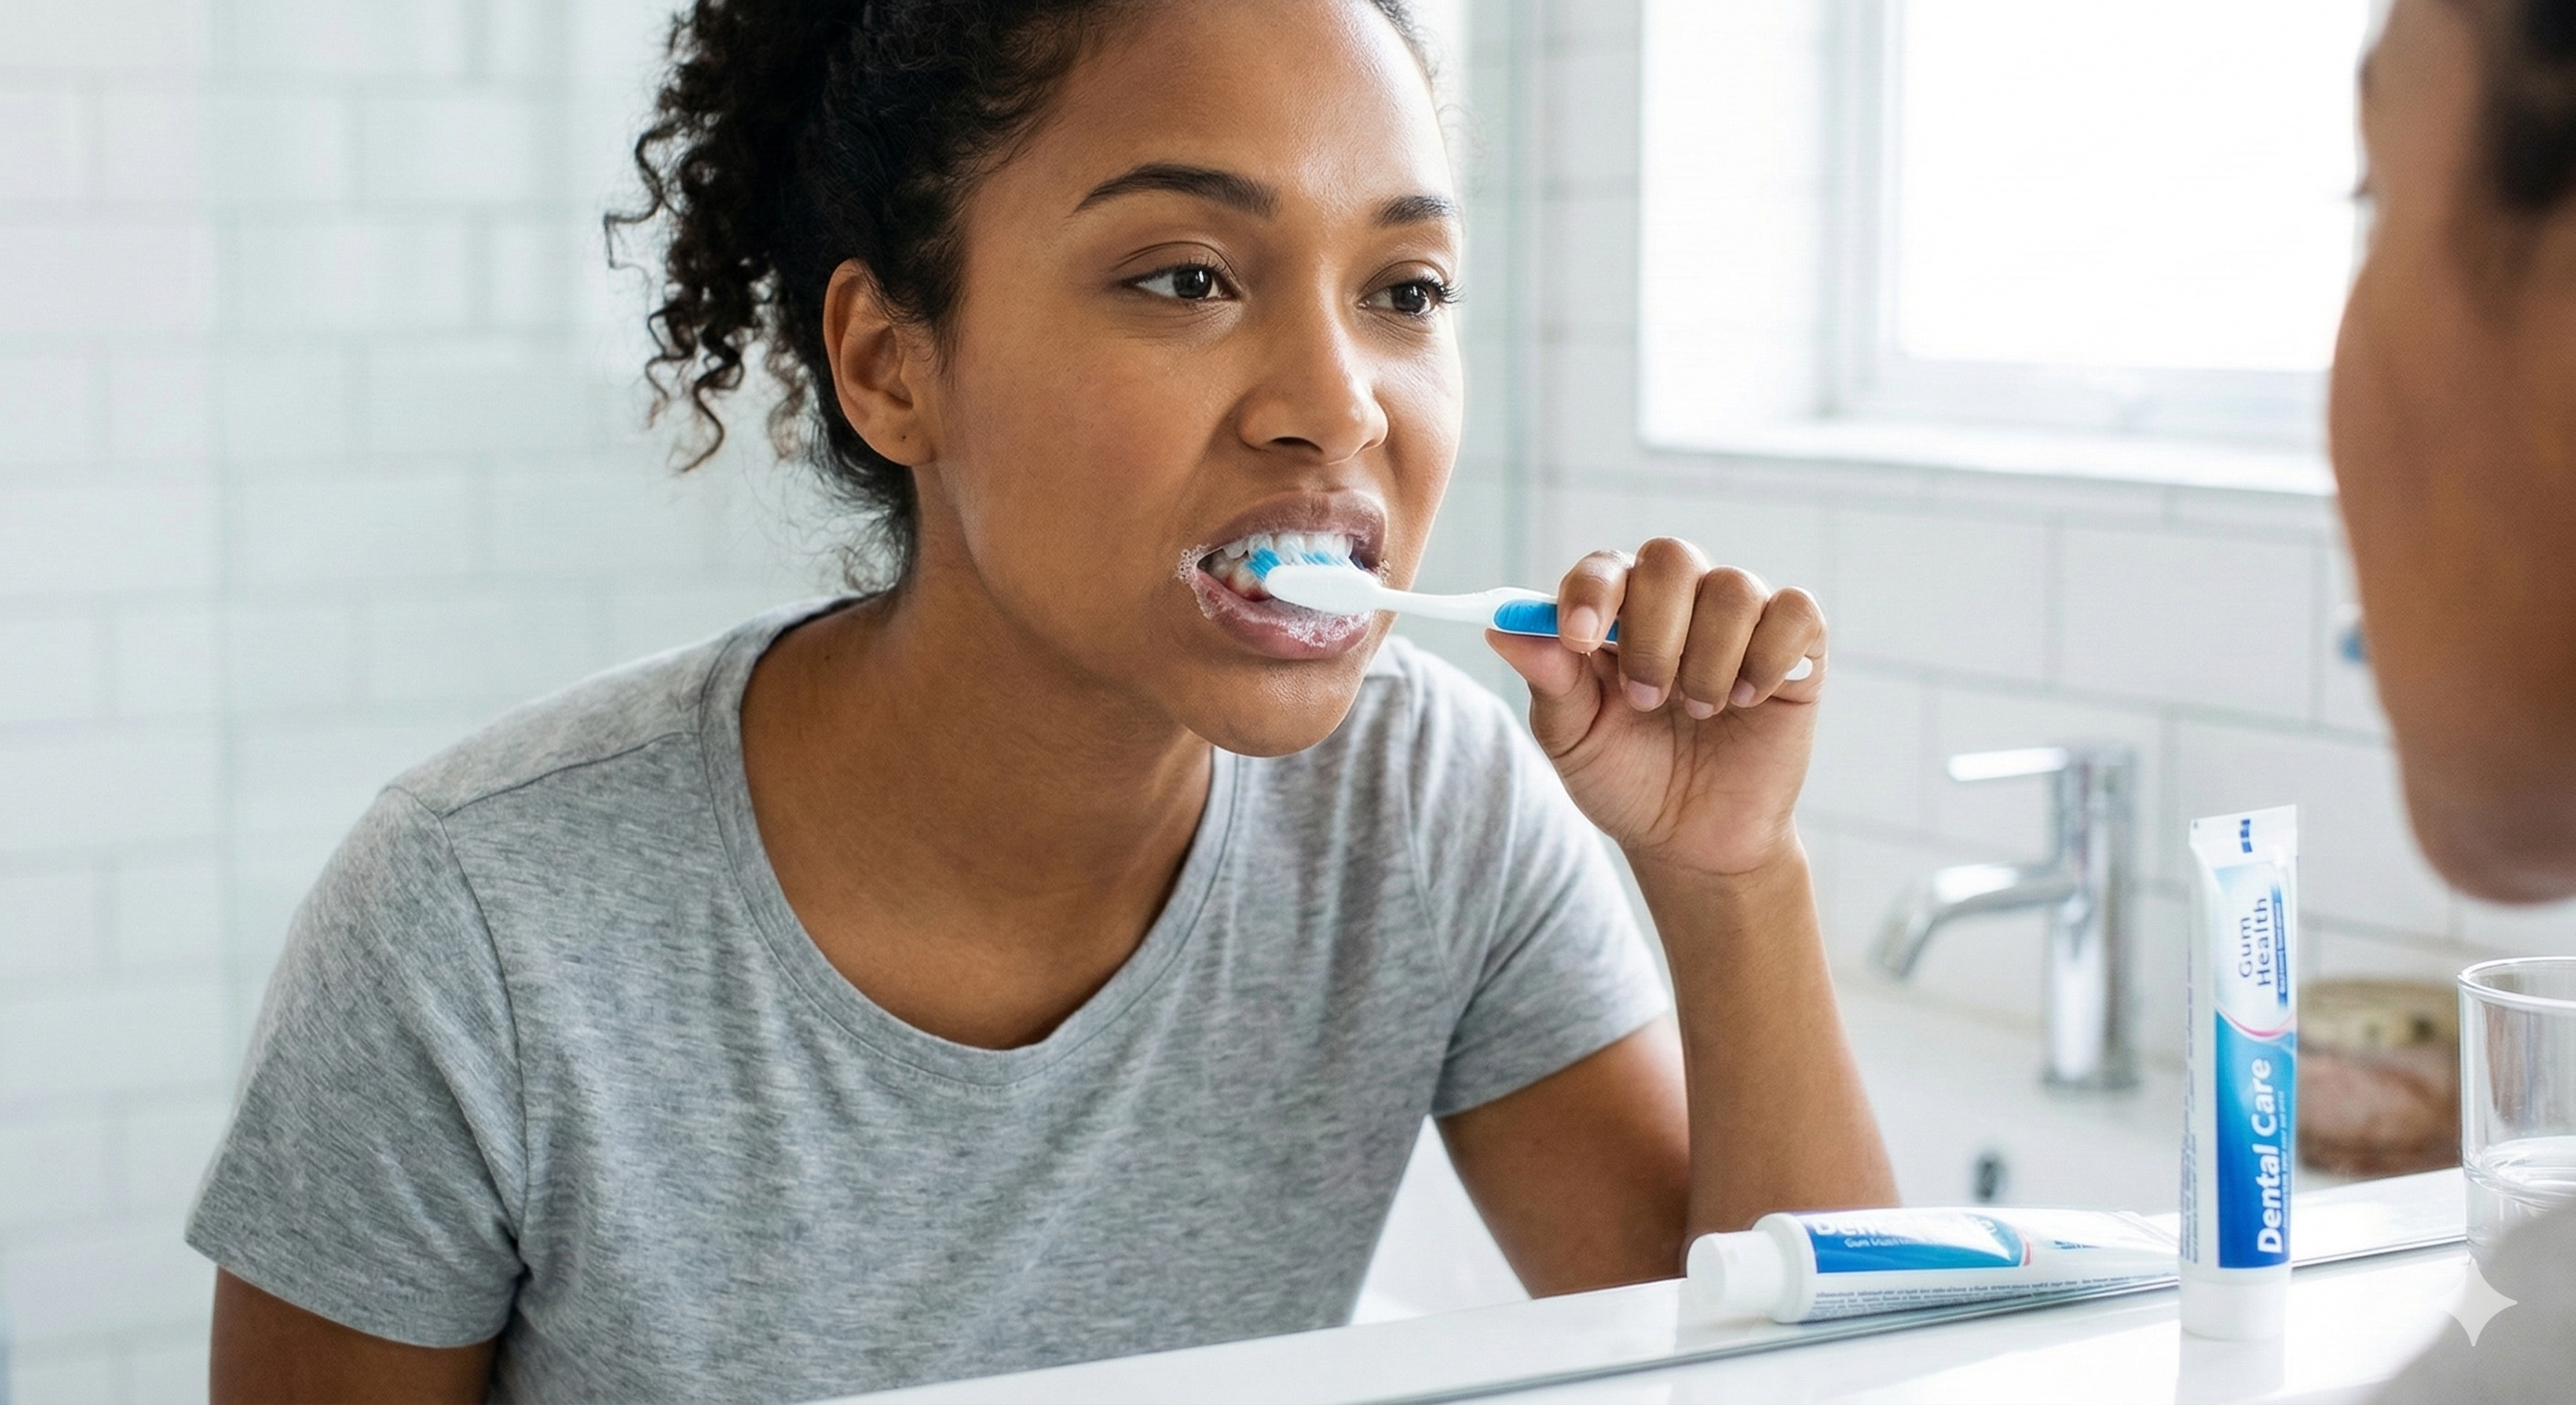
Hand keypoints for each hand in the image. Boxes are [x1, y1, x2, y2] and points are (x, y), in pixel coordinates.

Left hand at [1488, 539, 1825, 877]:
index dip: (1590, 592)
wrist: (1693, 841)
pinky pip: (1795, 612)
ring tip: (1699, 713)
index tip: (1577, 639)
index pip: (1603, 567)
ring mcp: (1739, 620)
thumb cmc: (1627, 781)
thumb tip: (1502, 630)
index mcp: (1615, 613)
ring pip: (1734, 588)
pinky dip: (1769, 657)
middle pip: (1672, 558)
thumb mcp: (1575, 740)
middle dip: (1654, 633)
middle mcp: (1678, 602)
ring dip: (1709, 660)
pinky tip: (1749, 700)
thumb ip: (1549, 682)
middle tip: (1646, 699)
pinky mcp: (1797, 646)